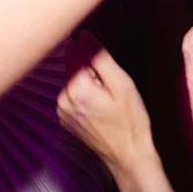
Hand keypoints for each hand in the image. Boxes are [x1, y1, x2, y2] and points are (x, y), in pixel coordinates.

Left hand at [56, 33, 154, 176]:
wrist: (128, 156)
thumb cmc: (130, 121)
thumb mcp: (122, 84)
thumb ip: (100, 57)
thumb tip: (83, 35)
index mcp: (76, 89)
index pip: (73, 51)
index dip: (91, 54)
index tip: (104, 68)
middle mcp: (62, 99)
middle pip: (71, 66)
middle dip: (90, 70)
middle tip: (109, 88)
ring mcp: (61, 111)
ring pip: (71, 80)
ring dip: (87, 82)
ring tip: (105, 100)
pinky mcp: (64, 119)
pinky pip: (71, 95)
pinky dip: (83, 95)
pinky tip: (98, 108)